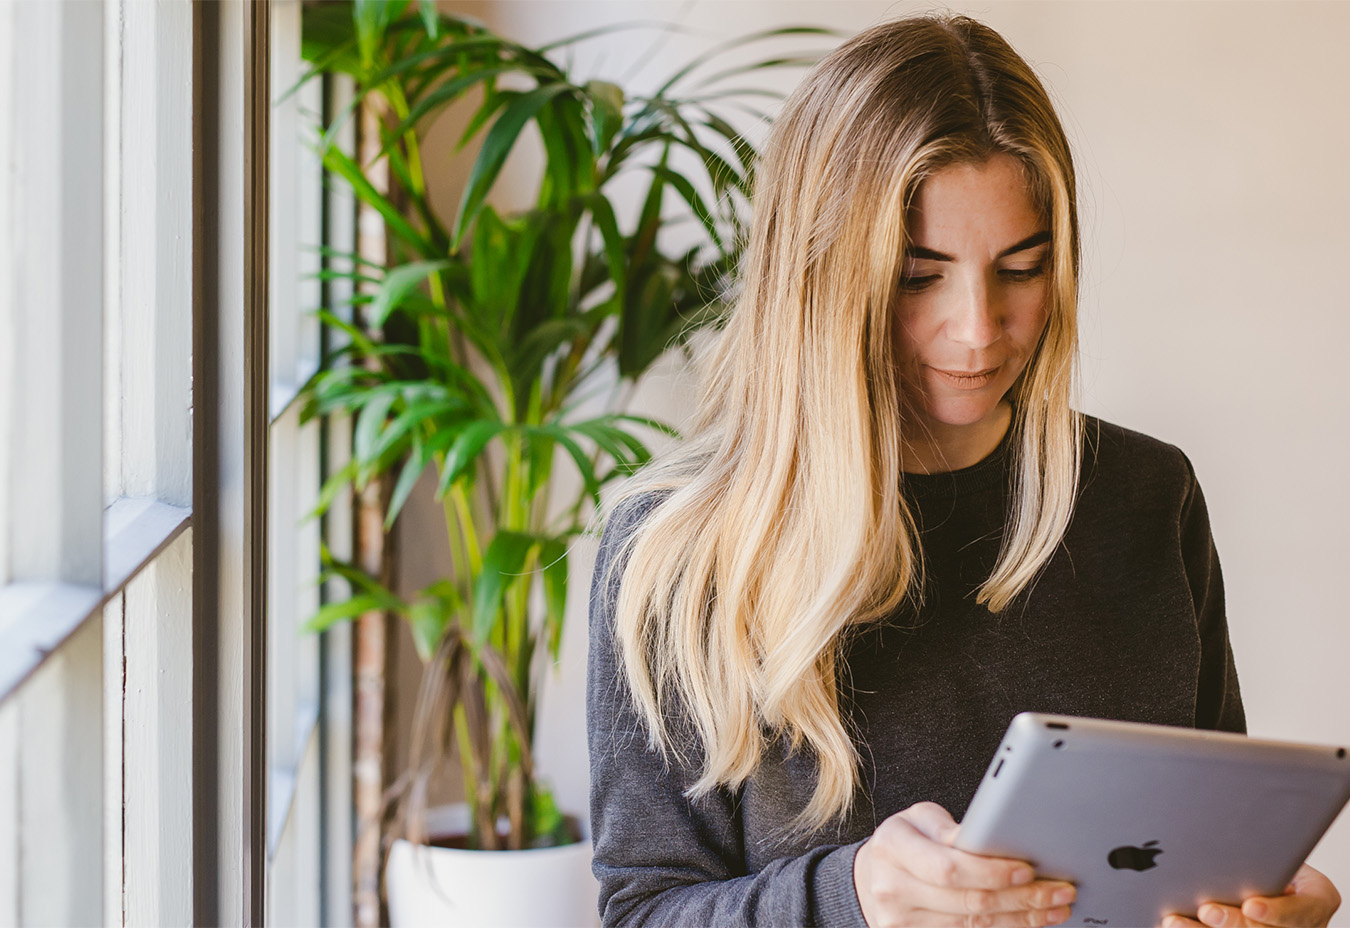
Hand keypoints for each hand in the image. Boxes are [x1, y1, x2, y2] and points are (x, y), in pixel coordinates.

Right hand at [854, 801, 1075, 926]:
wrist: (874, 876)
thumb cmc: (905, 841)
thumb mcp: (919, 819)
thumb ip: (952, 829)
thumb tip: (997, 841)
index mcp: (892, 847)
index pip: (948, 868)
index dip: (991, 872)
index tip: (1027, 870)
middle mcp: (893, 889)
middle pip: (968, 902)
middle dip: (1021, 898)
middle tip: (1059, 891)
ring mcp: (902, 922)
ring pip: (973, 925)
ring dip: (1021, 918)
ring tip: (1055, 908)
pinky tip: (1030, 921)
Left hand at [1161, 864, 1341, 927]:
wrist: (1275, 873)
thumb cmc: (1274, 855)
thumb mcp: (1283, 848)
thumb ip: (1266, 850)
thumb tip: (1231, 831)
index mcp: (1315, 901)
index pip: (1299, 913)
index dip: (1276, 912)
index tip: (1252, 904)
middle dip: (1232, 922)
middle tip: (1206, 910)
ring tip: (1173, 921)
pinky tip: (1169, 923)